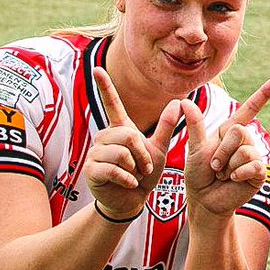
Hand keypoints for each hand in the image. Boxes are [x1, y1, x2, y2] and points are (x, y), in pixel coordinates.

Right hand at [85, 67, 181, 217]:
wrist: (132, 200)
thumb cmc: (144, 174)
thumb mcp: (159, 149)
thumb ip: (166, 127)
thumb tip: (178, 102)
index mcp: (120, 130)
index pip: (112, 104)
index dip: (105, 86)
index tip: (97, 68)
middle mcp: (105, 137)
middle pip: (127, 135)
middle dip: (142, 153)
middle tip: (144, 167)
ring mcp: (96, 153)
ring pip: (120, 152)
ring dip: (135, 167)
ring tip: (136, 175)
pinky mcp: (91, 169)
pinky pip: (113, 169)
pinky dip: (127, 178)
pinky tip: (129, 183)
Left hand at [182, 77, 269, 216]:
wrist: (204, 201)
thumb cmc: (199, 175)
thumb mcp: (195, 149)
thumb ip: (194, 125)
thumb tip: (184, 101)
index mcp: (230, 132)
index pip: (249, 110)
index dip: (264, 95)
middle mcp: (245, 142)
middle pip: (239, 131)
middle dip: (221, 150)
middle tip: (215, 166)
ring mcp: (253, 157)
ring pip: (244, 150)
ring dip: (227, 165)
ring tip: (223, 175)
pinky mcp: (259, 172)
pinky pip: (252, 165)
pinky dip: (238, 173)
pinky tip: (234, 180)